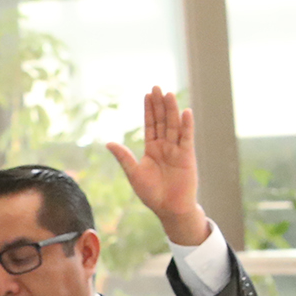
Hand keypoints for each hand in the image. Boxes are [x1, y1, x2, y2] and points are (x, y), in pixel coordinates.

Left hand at [106, 87, 209, 246]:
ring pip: (173, 125)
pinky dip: (187, 125)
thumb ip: (124, 157)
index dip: (149, 109)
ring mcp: (177, 149)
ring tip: (169, 94)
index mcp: (152, 149)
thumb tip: (108, 142)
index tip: (148, 94)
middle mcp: (165, 146)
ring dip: (172, 110)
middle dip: (159, 104)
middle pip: (162, 120)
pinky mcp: (187, 156)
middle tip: (157, 87)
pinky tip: (186, 112)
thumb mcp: (134, 174)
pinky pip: (187, 137)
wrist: (170, 208)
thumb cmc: (151, 193)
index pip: (150, 124)